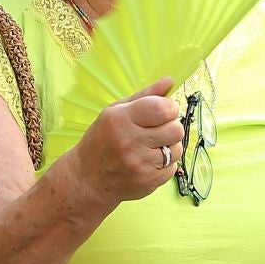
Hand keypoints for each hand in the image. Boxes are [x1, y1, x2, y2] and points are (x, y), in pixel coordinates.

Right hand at [76, 77, 183, 203]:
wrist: (88, 178)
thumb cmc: (102, 140)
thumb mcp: (115, 111)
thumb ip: (145, 95)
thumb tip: (169, 81)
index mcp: (121, 119)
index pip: (163, 109)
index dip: (170, 107)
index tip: (164, 110)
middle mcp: (130, 142)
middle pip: (175, 129)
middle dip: (171, 126)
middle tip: (157, 128)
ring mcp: (139, 165)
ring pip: (177, 149)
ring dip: (169, 145)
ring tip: (151, 145)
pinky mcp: (148, 182)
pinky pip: (172, 167)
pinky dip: (165, 163)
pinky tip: (148, 161)